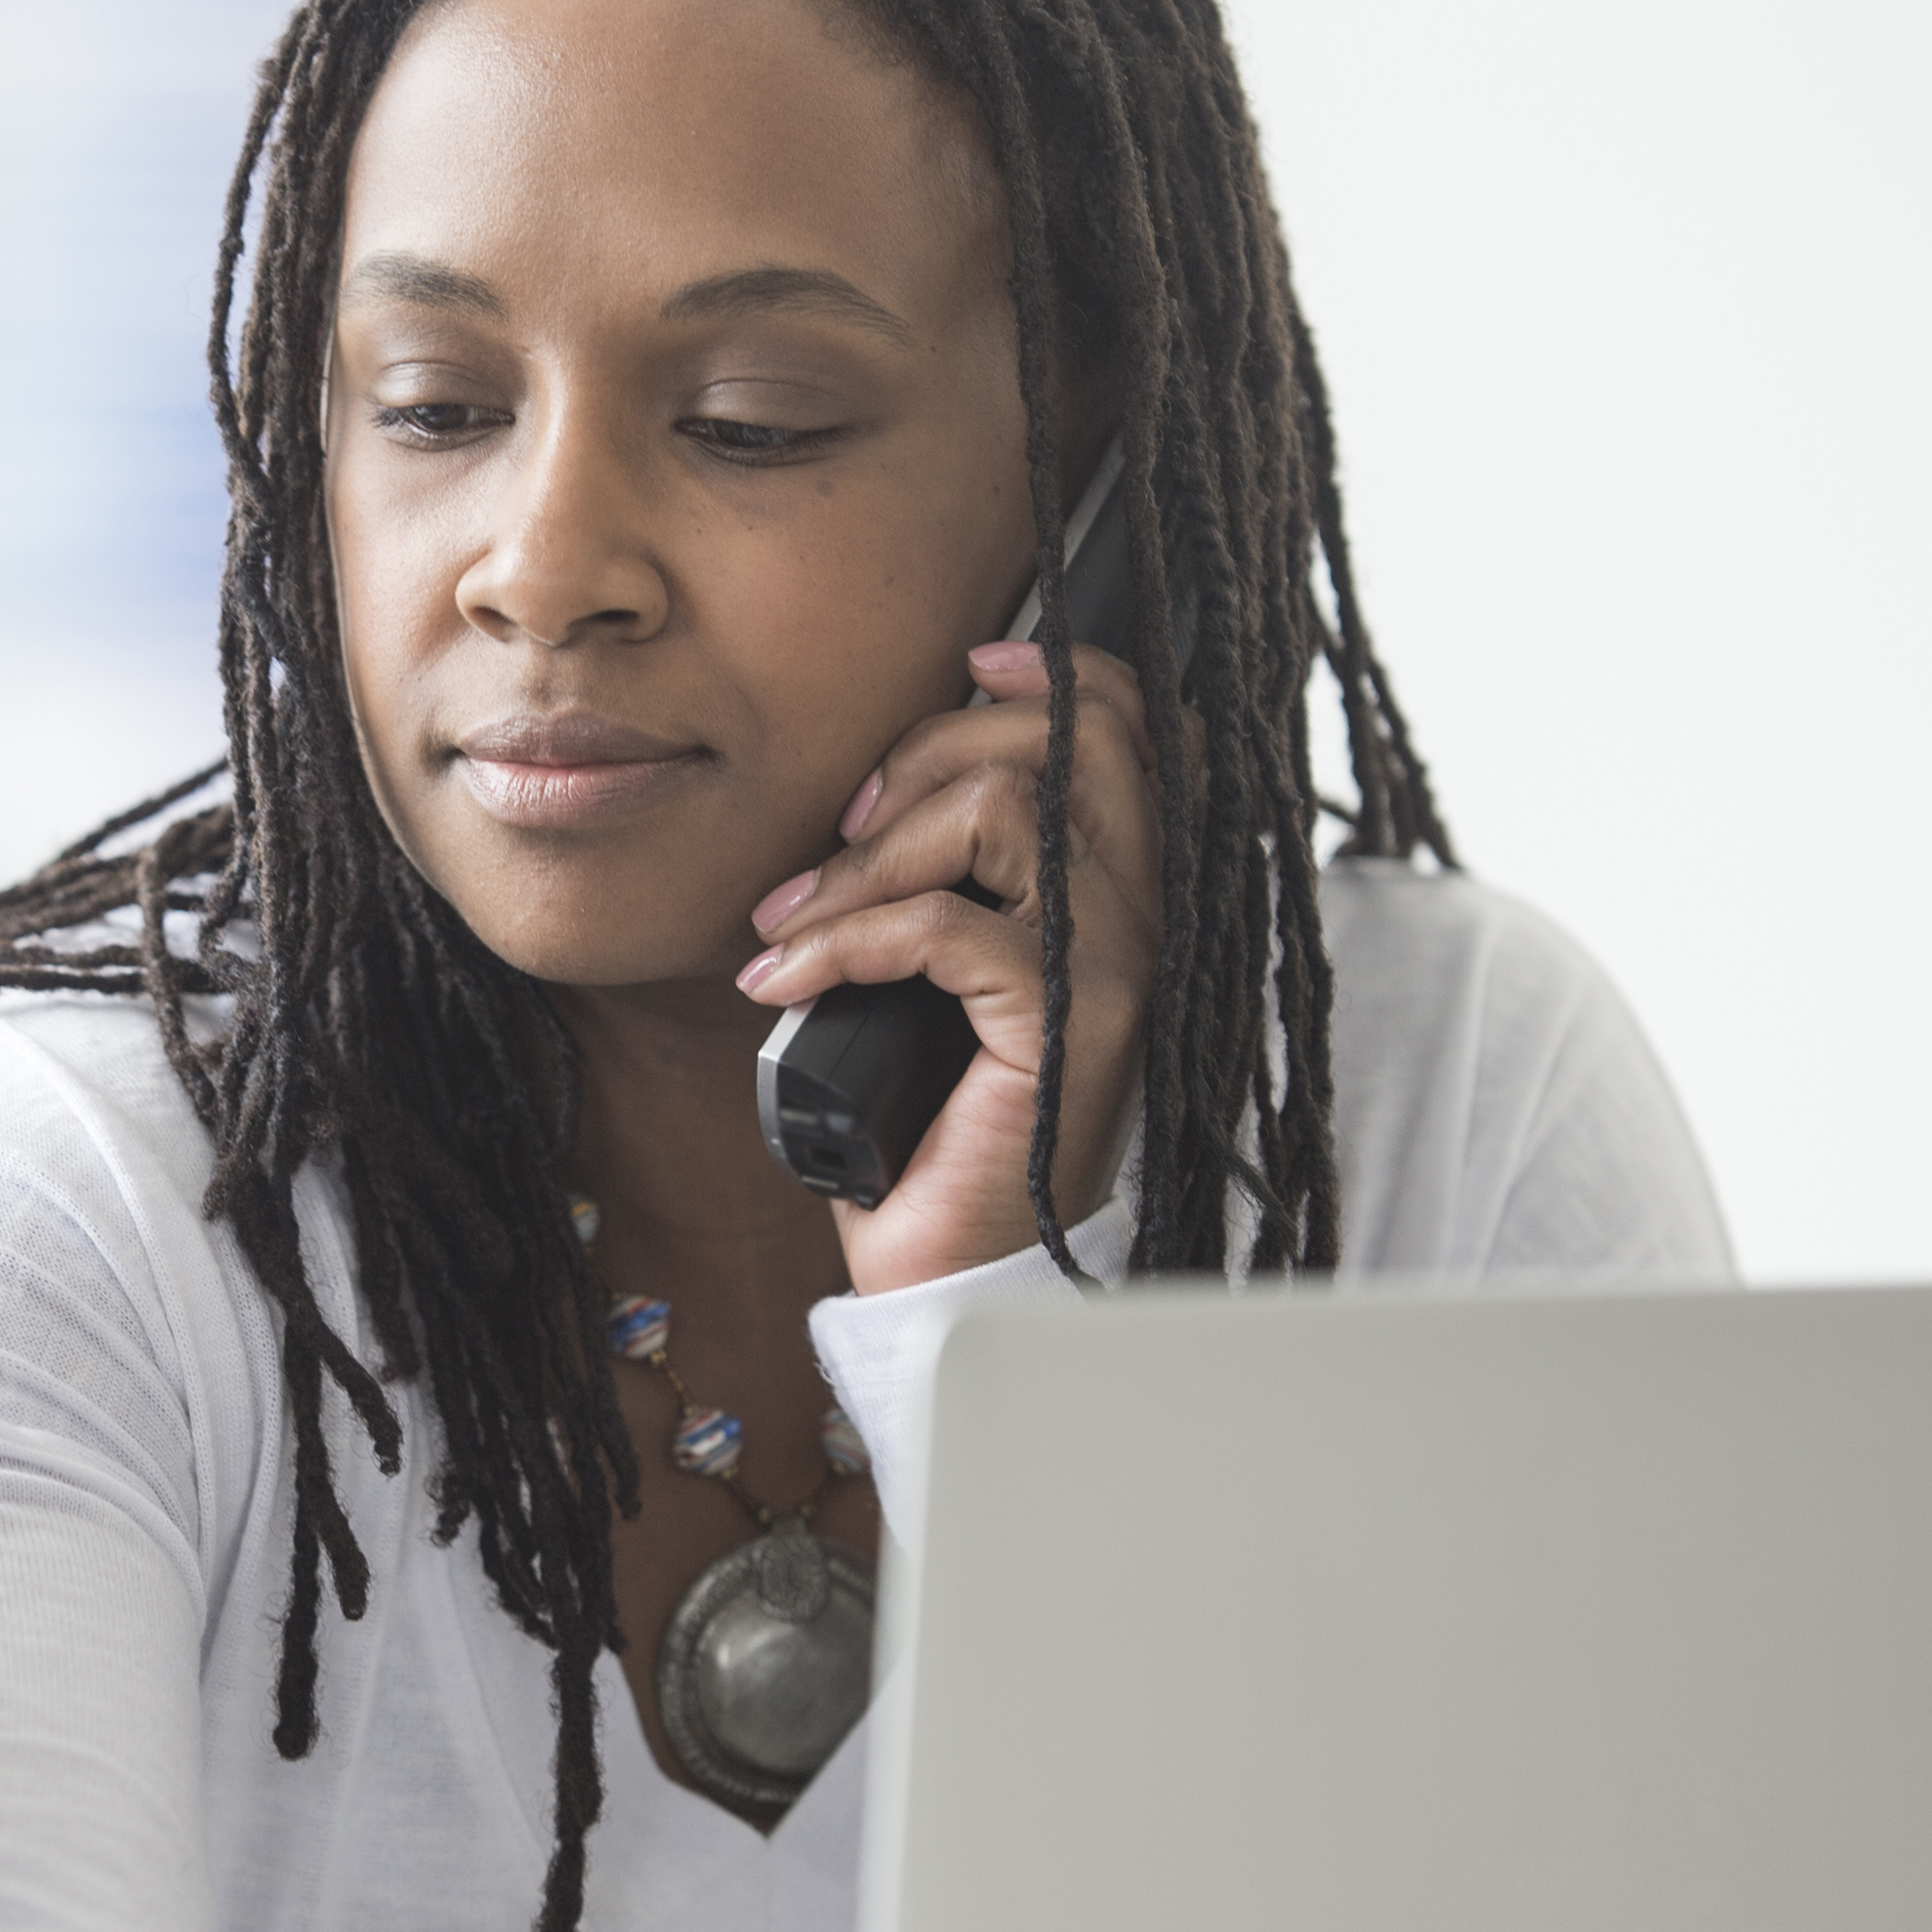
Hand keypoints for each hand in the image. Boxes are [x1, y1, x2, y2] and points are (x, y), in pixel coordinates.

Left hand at [735, 635, 1165, 1292]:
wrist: (941, 1266)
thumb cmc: (930, 1116)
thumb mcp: (934, 967)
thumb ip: (954, 872)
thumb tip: (883, 782)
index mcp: (1126, 890)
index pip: (1135, 727)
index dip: (1055, 673)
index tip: (967, 666)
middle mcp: (1145, 918)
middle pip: (1069, 742)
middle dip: (930, 755)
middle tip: (842, 833)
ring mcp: (1118, 970)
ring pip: (1008, 814)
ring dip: (869, 855)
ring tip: (794, 922)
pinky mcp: (1066, 1027)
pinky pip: (946, 927)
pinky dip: (842, 941)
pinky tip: (785, 982)